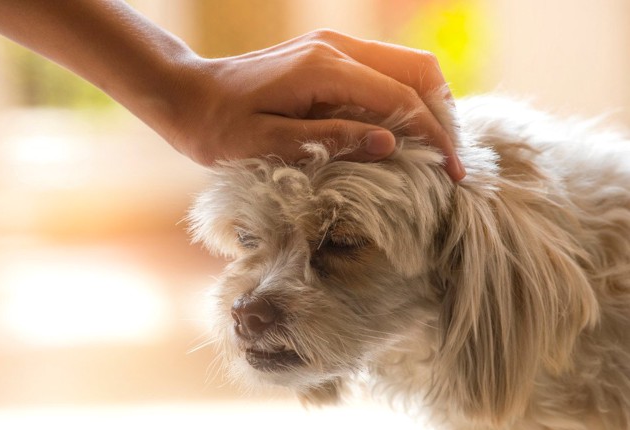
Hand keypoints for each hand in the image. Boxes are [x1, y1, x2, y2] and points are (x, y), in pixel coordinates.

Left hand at [168, 30, 464, 180]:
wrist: (188, 95)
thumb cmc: (218, 127)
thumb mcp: (269, 143)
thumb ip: (332, 139)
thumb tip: (390, 144)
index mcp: (324, 69)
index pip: (401, 99)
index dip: (433, 137)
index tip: (452, 174)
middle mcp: (336, 47)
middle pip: (418, 69)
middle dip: (444, 115)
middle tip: (450, 161)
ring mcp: (333, 46)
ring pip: (406, 65)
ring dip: (429, 104)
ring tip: (435, 148)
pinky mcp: (327, 54)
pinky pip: (384, 70)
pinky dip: (405, 97)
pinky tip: (405, 130)